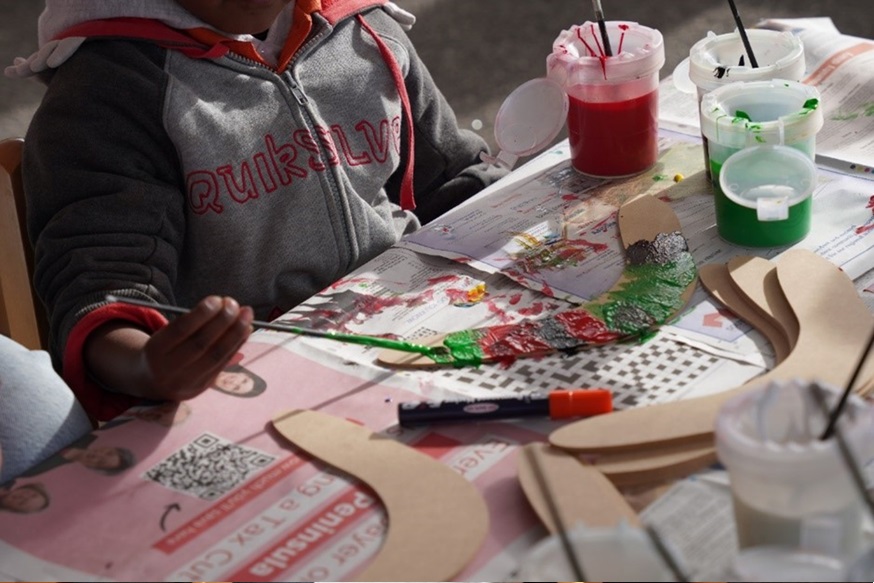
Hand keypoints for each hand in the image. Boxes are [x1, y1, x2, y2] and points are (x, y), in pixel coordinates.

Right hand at [85, 296, 253, 400]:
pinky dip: (237, 344)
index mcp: (155, 350)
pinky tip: (246, 330)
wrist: (152, 381)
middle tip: (233, 304)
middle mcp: (169, 369)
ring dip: (235, 332)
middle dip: (221, 321)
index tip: (216, 299)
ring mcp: (187, 381)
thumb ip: (190, 322)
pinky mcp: (202, 387)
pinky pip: (223, 364)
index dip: (201, 314)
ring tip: (246, 314)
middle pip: (200, 344)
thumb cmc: (165, 348)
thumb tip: (224, 307)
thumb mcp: (165, 334)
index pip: (180, 330)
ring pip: (216, 355)